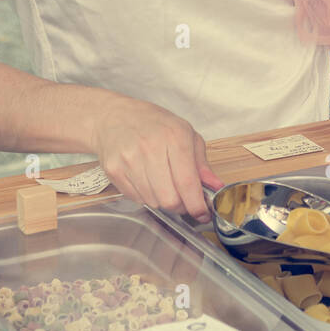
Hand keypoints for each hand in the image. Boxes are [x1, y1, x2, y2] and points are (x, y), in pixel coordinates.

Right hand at [87, 96, 222, 220]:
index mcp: (174, 137)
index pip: (187, 182)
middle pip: (169, 199)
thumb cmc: (155, 124)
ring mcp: (129, 160)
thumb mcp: (186, 134)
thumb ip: (202, 164)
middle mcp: (150, 148)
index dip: (197, 204)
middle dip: (180, 205)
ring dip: (162, 200)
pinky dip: (146, 196)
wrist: (115, 116)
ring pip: (153, 202)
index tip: (202, 213)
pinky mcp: (114, 170)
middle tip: (183, 198)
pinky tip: (146, 179)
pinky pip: (136, 199)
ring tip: (162, 183)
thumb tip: (215, 187)